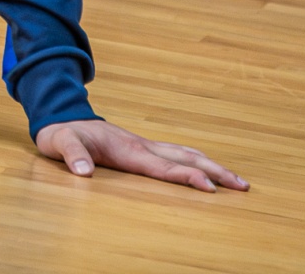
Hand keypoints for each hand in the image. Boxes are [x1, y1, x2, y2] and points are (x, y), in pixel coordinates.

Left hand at [34, 118, 247, 192]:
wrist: (61, 115)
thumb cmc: (62, 133)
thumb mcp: (60, 144)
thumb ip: (72, 156)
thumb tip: (83, 172)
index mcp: (129, 150)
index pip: (165, 167)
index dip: (187, 178)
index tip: (210, 188)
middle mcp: (143, 146)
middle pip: (187, 159)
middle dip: (215, 172)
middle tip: (243, 185)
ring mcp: (144, 145)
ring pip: (186, 153)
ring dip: (212, 165)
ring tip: (237, 179)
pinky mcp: (142, 147)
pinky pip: (177, 154)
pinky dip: (197, 161)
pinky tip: (206, 168)